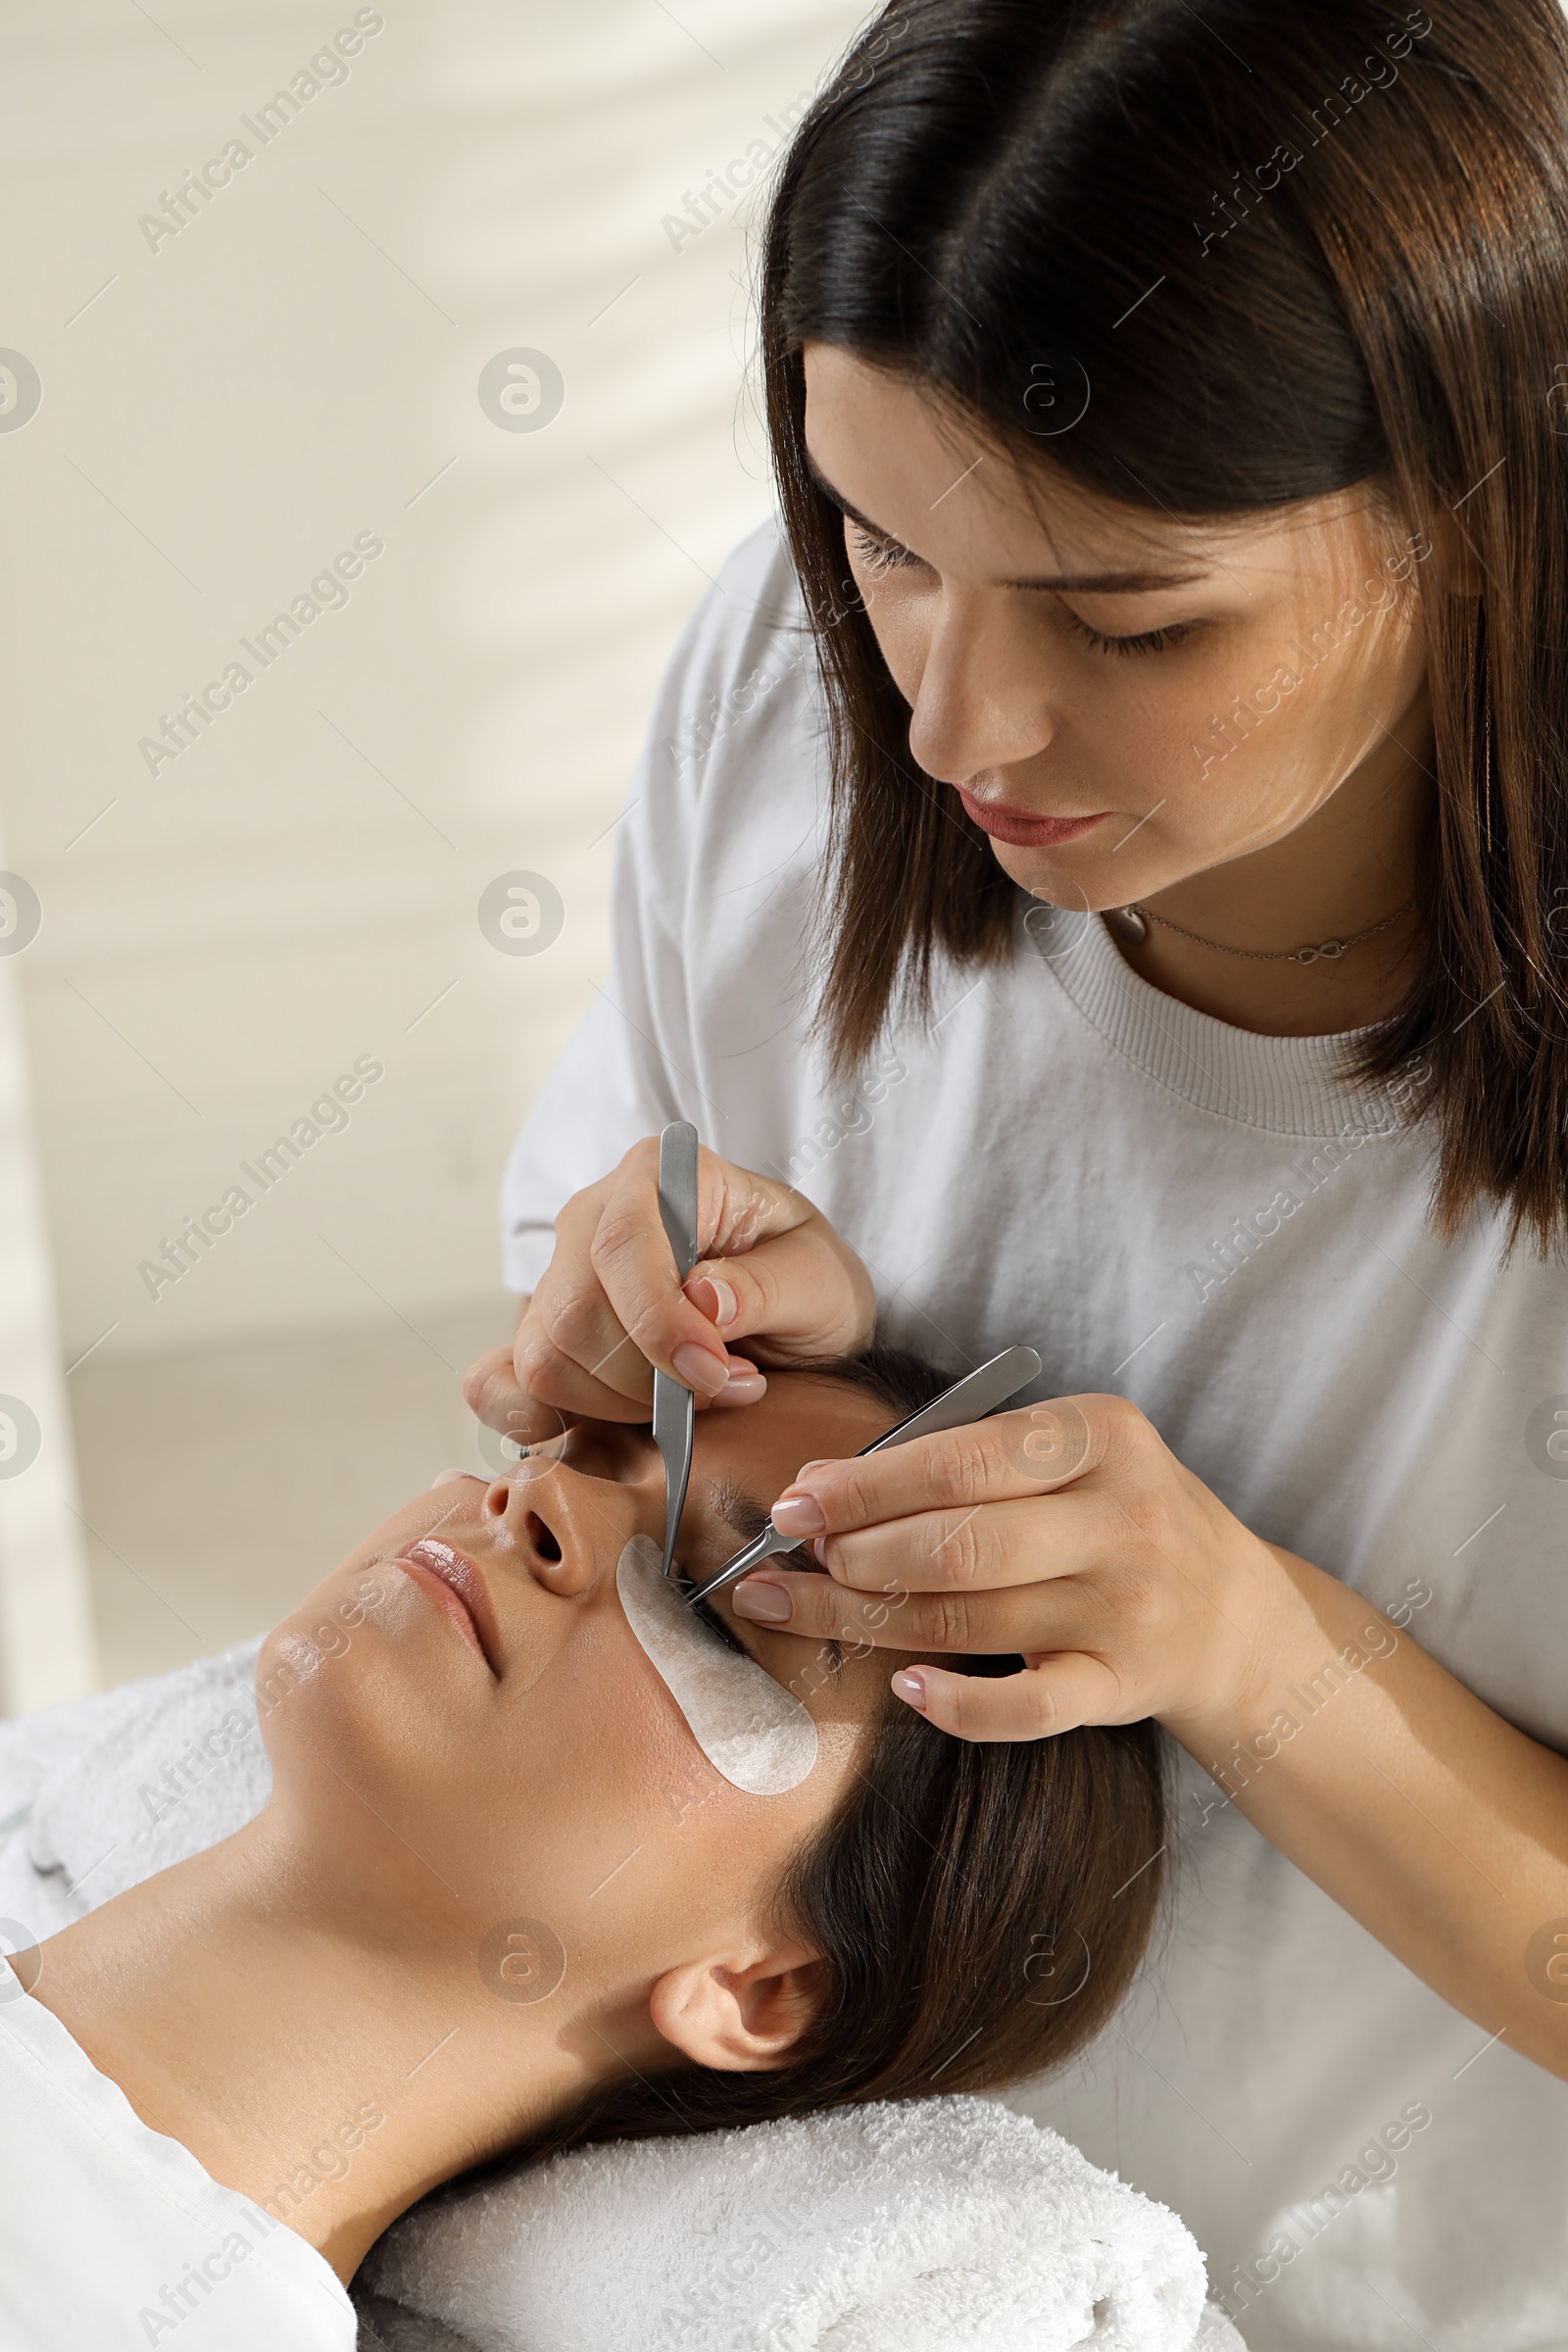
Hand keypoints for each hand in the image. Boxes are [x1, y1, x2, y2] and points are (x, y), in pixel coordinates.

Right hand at [463, 1139, 876, 1446]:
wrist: (793, 1314)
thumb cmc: (803, 1280)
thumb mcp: (820, 1278)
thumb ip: (768, 1286)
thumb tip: (703, 1300)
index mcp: (660, 1176)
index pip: (621, 1243)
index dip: (659, 1321)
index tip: (714, 1372)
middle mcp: (593, 1217)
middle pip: (573, 1310)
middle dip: (650, 1377)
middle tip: (729, 1388)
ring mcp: (560, 1276)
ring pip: (544, 1357)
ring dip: (622, 1404)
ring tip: (697, 1400)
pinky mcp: (546, 1336)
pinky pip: (499, 1382)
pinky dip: (532, 1417)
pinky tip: (597, 1429)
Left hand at [730, 1394, 1286, 1745]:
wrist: (1230, 1610)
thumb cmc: (1119, 1514)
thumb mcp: (1074, 1455)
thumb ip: (971, 1460)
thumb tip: (828, 1488)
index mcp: (1103, 1435)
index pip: (962, 1460)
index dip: (865, 1486)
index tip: (795, 1500)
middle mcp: (1123, 1518)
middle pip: (960, 1544)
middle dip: (856, 1553)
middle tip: (786, 1557)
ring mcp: (1127, 1608)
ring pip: (969, 1622)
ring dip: (864, 1619)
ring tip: (793, 1607)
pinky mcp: (1124, 1686)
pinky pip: (1027, 1708)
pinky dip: (959, 1705)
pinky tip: (903, 1687)